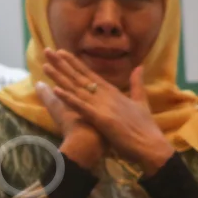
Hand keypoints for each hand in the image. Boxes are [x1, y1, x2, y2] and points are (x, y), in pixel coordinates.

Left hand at [42, 49, 173, 175]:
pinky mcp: (101, 119)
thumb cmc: (144, 128)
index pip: (90, 74)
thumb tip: (139, 67)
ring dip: (60, 77)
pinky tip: (56, 90)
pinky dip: (69, 98)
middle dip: (63, 64)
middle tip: (47, 51)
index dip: (75, 63)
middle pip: (80, 77)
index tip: (62, 52)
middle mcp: (106, 96)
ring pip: (76, 89)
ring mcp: (103, 107)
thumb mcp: (140, 102)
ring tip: (45, 66)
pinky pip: (81, 107)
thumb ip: (137, 84)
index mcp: (113, 92)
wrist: (151, 146)